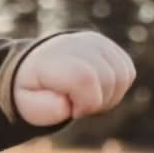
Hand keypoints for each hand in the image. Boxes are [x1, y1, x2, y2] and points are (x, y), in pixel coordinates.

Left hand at [13, 31, 135, 126]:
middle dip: (97, 103)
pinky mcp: (110, 46)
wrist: (36, 67)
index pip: (85, 79)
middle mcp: (76, 44)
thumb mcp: (26, 104)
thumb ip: (42, 108)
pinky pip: (128, 73)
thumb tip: (66, 104)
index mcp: (52, 59)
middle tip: (77, 106)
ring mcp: (96, 42)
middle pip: (109, 79)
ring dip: (109, 98)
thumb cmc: (33, 90)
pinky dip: (116, 89)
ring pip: (122, 77)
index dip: (86, 103)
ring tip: (85, 100)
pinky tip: (97, 91)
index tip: (73, 110)